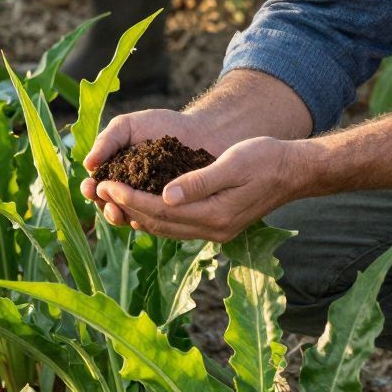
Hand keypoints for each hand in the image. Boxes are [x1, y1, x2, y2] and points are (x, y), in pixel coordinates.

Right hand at [82, 105, 222, 213]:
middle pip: (111, 208)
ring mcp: (150, 205)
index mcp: (116, 174)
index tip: (89, 187)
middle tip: (106, 203)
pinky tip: (145, 218)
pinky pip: (157, 223)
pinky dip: (149, 222)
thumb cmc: (162, 125)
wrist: (200, 131)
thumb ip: (107, 141)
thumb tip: (87, 164)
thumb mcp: (128, 127)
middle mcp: (130, 193)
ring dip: (123, 218)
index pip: (98, 188)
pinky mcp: (170, 213)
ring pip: (132, 218)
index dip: (91, 190)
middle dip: (105, 208)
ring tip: (120, 211)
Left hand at [91, 131, 314, 242]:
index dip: (130, 198)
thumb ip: (200, 182)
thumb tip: (165, 196)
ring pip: (165, 229)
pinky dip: (154, 218)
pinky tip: (139, 206)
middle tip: (97, 192)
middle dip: (125, 209)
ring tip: (109, 200)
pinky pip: (176, 227)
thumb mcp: (233, 164)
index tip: (106, 185)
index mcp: (215, 216)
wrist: (294, 172)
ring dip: (135, 216)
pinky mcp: (216, 226)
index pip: (160, 211)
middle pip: (158, 224)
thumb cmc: (266, 160)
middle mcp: (212, 230)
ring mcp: (214, 232)